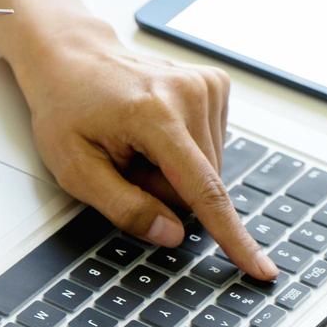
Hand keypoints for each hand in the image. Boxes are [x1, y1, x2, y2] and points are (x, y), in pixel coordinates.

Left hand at [13, 18, 276, 279]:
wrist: (70, 58)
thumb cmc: (66, 109)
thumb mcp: (75, 169)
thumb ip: (123, 207)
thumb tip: (172, 235)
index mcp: (154, 116)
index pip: (203, 191)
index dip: (232, 237)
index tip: (261, 269)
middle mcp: (189, 94)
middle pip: (201, 186)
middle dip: (164, 191)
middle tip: (125, 163)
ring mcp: (206, 85)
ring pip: (208, 169)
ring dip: (172, 170)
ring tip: (136, 142)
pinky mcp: (214, 84)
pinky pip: (211, 146)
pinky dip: (183, 150)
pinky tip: (155, 130)